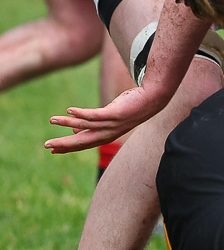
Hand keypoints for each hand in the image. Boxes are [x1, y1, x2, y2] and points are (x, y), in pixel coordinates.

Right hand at [45, 85, 165, 152]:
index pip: (83, 144)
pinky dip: (81, 113)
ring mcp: (112, 124)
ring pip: (85, 126)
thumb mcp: (108, 119)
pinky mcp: (115, 113)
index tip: (52, 150)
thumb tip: (75, 131)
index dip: (68, 147)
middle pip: (82, 141)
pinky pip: (95, 115)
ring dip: (67, 123)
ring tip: (52, 119)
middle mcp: (108, 133)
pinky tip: (69, 110)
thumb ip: (92, 126)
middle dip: (64, 143)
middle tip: (47, 145)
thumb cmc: (128, 108)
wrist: (151, 99)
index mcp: (106, 135)